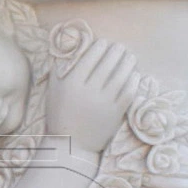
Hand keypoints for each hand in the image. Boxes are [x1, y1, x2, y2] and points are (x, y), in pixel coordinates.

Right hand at [45, 38, 138, 152]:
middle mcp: (89, 90)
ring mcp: (104, 102)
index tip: (104, 42)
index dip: (101, 46)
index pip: (91, 56)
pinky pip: (129, 91)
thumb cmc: (60, 115)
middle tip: (120, 47)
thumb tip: (70, 48)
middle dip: (116, 51)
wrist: (71, 145)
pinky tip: (134, 74)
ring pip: (122, 74)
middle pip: (109, 62)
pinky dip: (133, 80)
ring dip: (128, 62)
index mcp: (72, 83)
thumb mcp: (53, 91)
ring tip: (130, 57)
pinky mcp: (116, 113)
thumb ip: (59, 68)